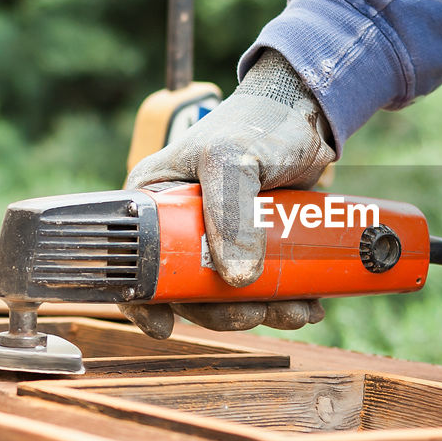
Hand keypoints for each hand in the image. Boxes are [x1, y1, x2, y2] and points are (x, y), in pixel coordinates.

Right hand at [120, 49, 334, 336]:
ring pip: (229, 295)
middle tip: (253, 314)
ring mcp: (219, 239)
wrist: (307, 115)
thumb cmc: (257, 123)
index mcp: (152, 203)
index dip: (142, 301)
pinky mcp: (254, 245)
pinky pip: (262, 287)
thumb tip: (236, 280)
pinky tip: (307, 305)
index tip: (166, 325)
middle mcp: (179, 226)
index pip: (134, 262)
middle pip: (187, 290)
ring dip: (261, 312)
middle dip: (223, 311)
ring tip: (296, 311)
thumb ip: (231, 213)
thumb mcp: (233, 159)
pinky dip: (283, 301)